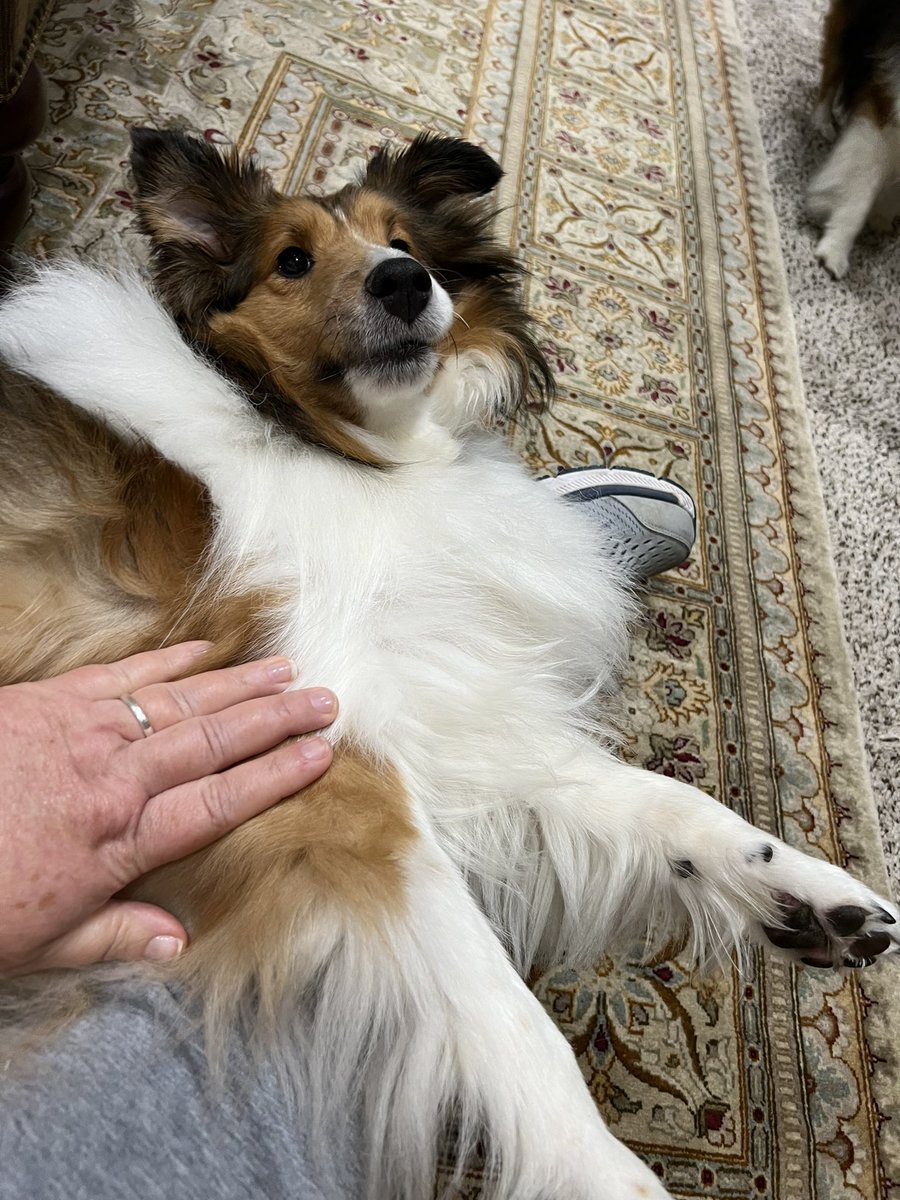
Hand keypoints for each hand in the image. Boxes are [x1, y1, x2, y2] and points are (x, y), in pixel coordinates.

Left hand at [0, 641, 335, 975]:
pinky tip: (204, 650)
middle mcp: (114, 777)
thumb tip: (177, 940)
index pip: (219, 802)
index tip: (321, 757)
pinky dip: (168, 660)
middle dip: (276, 719)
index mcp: (118, 839)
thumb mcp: (38, 942)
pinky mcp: (50, 700)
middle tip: (326, 701)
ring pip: (180, 701)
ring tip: (287, 670)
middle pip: (214, 741)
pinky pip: (123, 673)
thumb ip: (114, 934)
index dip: (275, 778)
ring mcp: (84, 731)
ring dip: (238, 685)